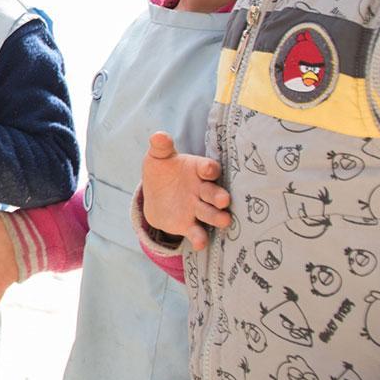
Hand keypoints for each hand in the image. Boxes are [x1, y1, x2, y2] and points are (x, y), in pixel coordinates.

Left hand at [141, 131, 229, 249]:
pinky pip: (196, 232)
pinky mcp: (188, 224)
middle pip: (214, 193)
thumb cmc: (162, 171)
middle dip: (219, 196)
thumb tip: (158, 135)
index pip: (208, 168)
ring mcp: (197, 208)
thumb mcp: (158, 157)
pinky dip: (199, 238)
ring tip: (224, 220)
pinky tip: (200, 243)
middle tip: (224, 200)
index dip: (209, 169)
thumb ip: (160, 146)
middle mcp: (202, 190)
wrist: (155, 196)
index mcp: (197, 170)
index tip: (207, 171)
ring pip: (210, 213)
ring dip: (217, 217)